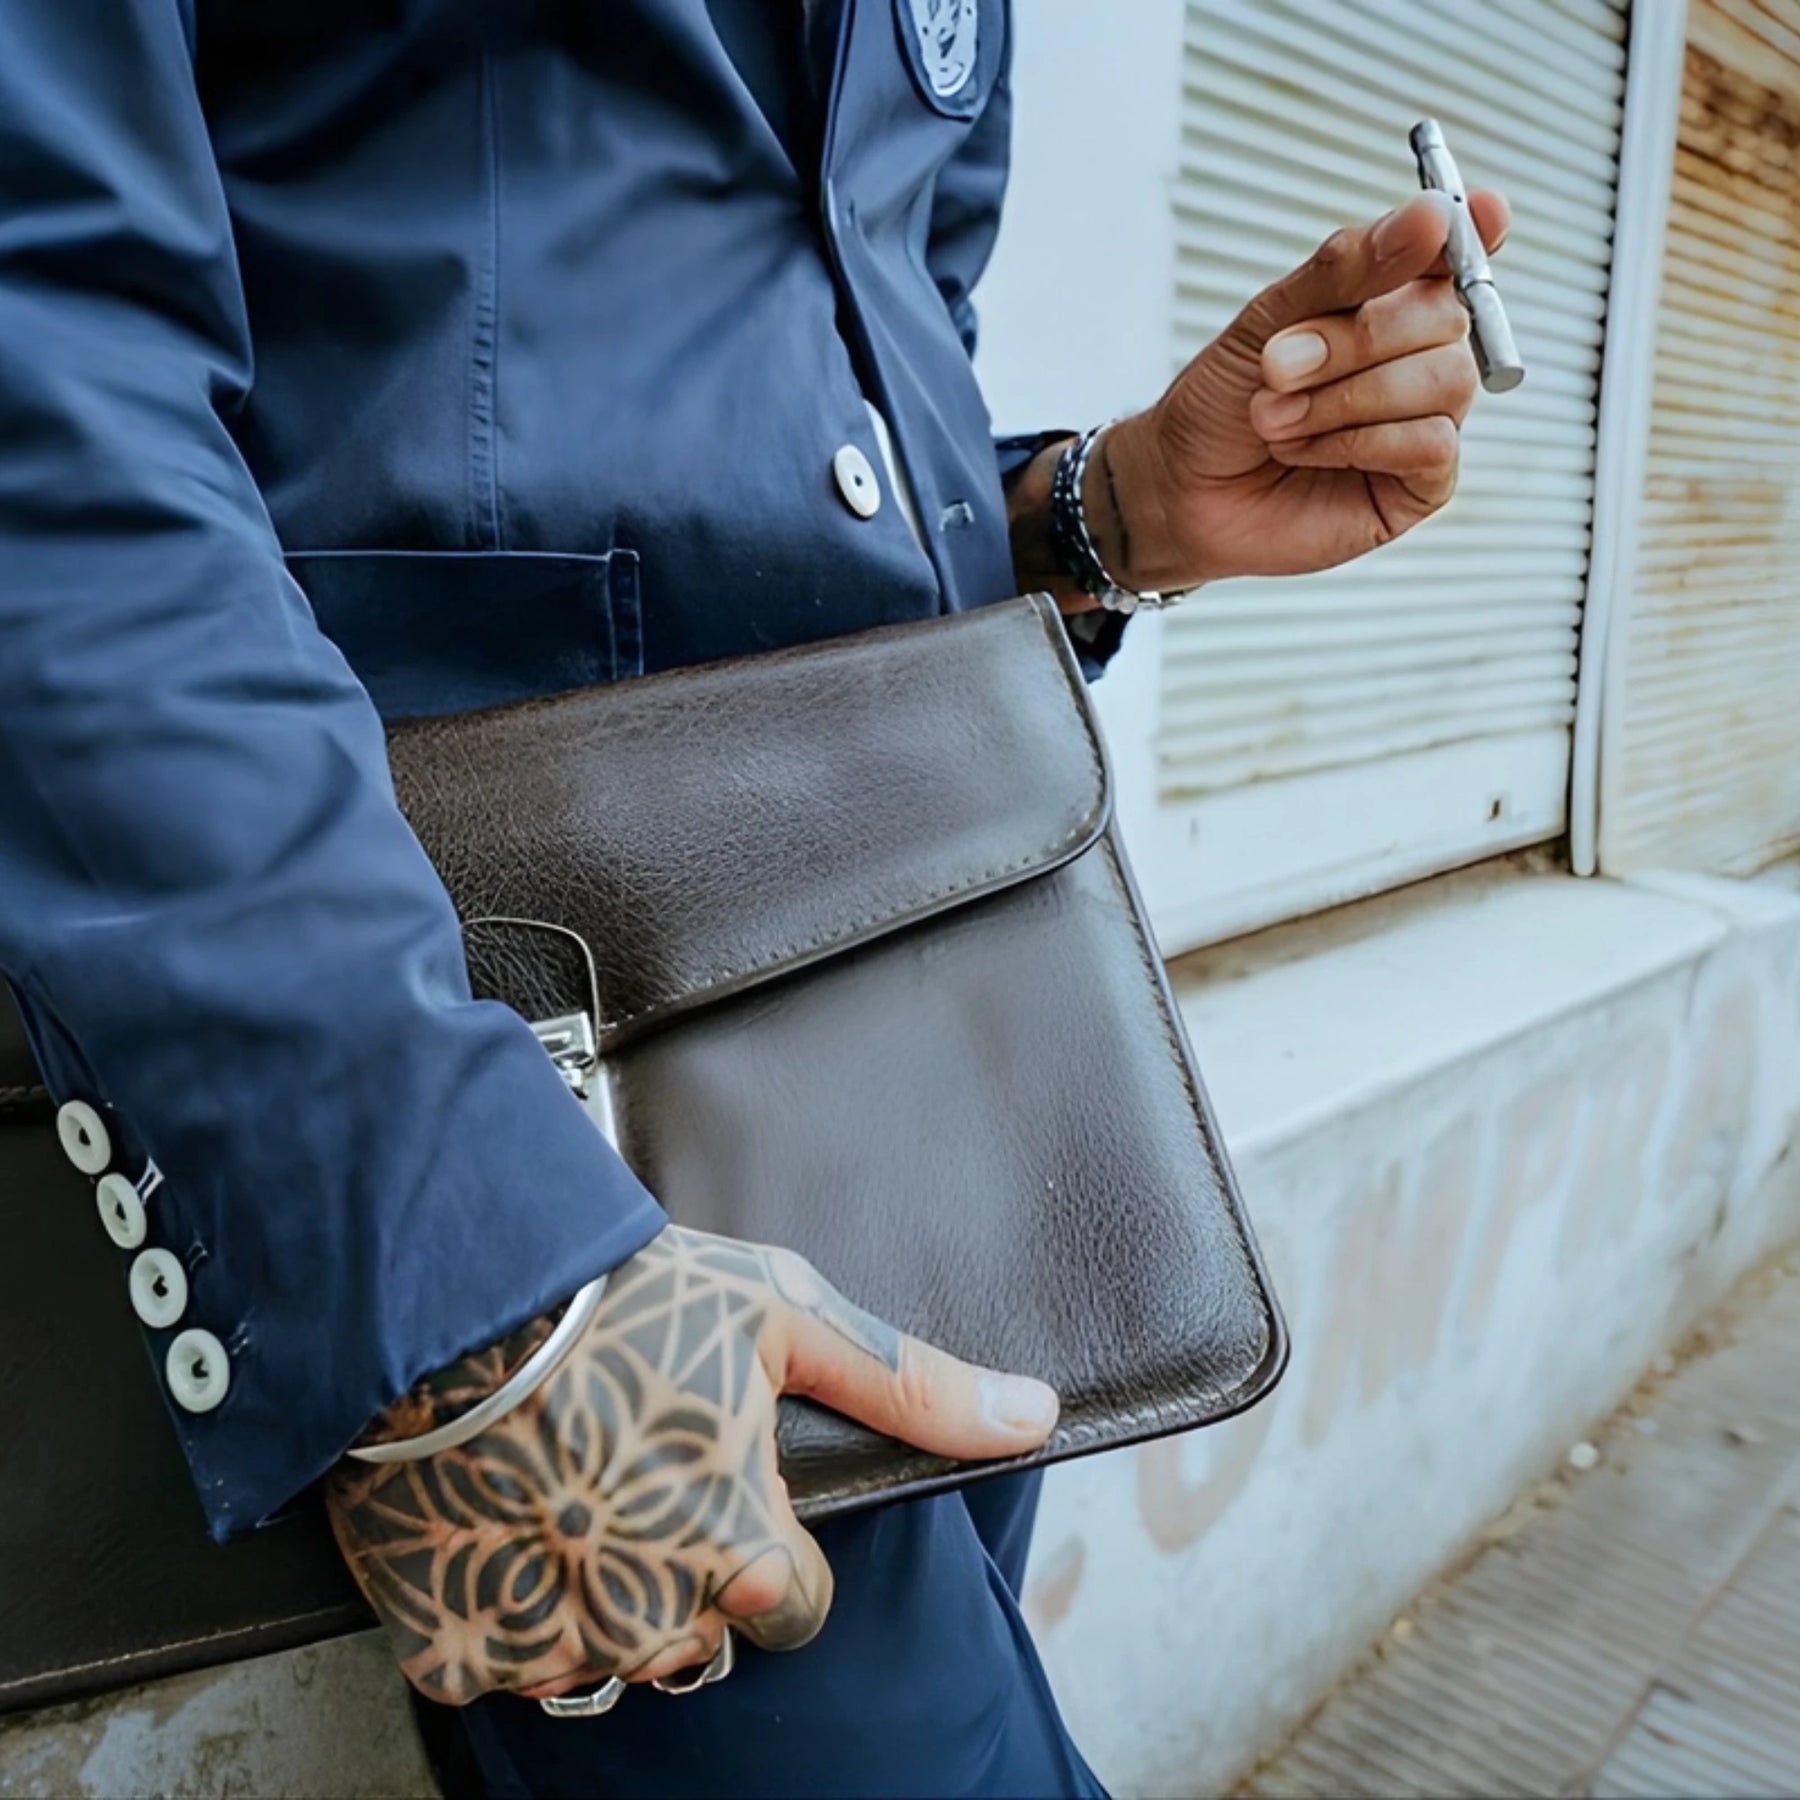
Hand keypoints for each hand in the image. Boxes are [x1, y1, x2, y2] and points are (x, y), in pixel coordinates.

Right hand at [324, 1225, 1058, 1703]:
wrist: (451, 1288)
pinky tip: (497, 1509)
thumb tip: (1033, 1416)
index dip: (768, 1544)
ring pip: (595, 1650)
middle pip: (693, 1633)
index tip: (724, 1482)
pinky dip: (496, 1598)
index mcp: (741, 1559)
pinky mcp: (450, 1642)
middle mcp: (648, 1624)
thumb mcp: (787, 1315)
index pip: (795, 1610)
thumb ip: (911, 1387)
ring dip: (588, 1588)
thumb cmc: (627, 1297)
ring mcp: (544, 1642)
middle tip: (632, 1464)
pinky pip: (493, 1651)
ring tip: (563, 1477)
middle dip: (679, 1566)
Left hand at [1014, 189, 1510, 603]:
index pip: (1455, 254)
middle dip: (1356, 340)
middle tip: (1277, 366)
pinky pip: (1431, 445)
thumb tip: (1431, 217)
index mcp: (1389, 302)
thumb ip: (1344, 269)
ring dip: (1346, 398)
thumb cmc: (1222, 405)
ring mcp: (1426, 419)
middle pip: (1445, 316)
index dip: (1473, 231)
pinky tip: (1306, 452)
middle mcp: (1418, 356)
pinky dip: (1360, 443)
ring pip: (1446, 380)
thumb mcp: (1267, 321)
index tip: (1482, 211)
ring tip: (1276, 419)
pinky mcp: (1420, 484)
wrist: (1181, 490)